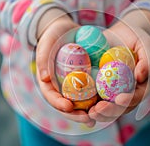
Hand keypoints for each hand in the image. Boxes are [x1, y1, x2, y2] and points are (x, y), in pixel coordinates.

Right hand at [35, 9, 94, 126]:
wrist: (66, 31)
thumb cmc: (53, 37)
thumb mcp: (45, 44)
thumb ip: (43, 59)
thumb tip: (44, 78)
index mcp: (49, 83)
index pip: (51, 97)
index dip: (59, 104)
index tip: (68, 106)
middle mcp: (61, 87)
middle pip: (67, 106)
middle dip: (76, 115)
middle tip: (87, 118)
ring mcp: (73, 85)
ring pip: (80, 103)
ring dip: (88, 112)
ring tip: (97, 117)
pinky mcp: (85, 81)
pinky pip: (91, 92)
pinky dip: (97, 100)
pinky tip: (107, 104)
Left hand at [88, 10, 149, 121]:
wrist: (123, 34)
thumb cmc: (139, 40)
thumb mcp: (147, 47)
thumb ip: (147, 61)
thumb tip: (140, 77)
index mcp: (140, 87)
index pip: (135, 98)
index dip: (128, 101)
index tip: (119, 99)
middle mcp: (126, 93)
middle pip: (118, 108)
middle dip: (109, 111)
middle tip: (98, 109)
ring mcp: (111, 92)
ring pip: (105, 108)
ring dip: (96, 112)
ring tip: (87, 111)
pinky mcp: (98, 87)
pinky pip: (92, 97)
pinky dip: (85, 103)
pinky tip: (76, 104)